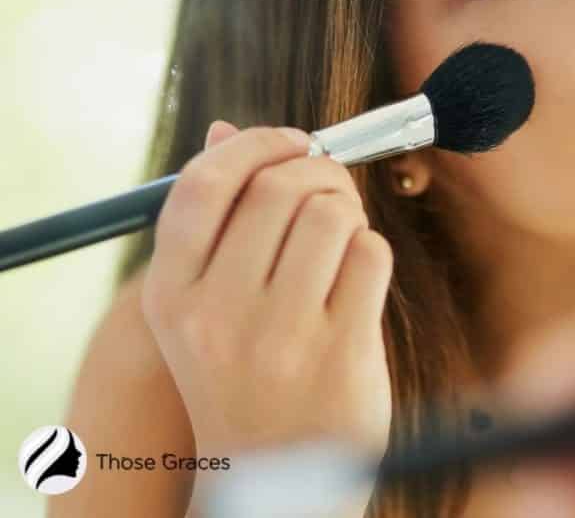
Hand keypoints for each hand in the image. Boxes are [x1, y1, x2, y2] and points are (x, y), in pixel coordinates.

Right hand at [141, 120, 393, 459]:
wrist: (278, 478)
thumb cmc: (246, 370)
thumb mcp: (205, 307)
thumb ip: (216, 218)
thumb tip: (223, 128)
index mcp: (172, 295)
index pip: (202, 184)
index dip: (254, 142)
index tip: (290, 140)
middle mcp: (216, 316)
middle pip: (277, 187)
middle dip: (318, 171)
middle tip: (329, 190)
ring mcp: (280, 337)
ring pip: (331, 213)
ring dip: (348, 211)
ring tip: (342, 239)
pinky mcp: (341, 353)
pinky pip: (370, 253)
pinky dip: (371, 251)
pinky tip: (356, 281)